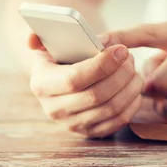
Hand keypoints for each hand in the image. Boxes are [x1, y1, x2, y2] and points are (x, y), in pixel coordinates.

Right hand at [27, 34, 143, 137]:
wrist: (63, 78)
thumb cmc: (61, 54)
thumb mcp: (47, 42)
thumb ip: (38, 34)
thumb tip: (32, 38)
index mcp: (42, 84)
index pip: (74, 79)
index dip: (102, 65)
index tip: (121, 49)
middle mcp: (54, 109)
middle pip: (97, 95)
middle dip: (120, 74)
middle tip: (131, 57)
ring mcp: (73, 124)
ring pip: (111, 108)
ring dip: (130, 86)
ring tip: (135, 69)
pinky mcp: (91, 132)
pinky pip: (119, 120)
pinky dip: (132, 102)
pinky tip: (135, 85)